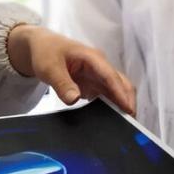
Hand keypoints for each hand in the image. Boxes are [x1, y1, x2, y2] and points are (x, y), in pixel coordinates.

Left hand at [6, 26, 135, 114]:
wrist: (42, 47)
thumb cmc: (47, 52)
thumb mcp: (49, 68)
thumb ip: (62, 83)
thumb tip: (74, 100)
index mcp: (92, 58)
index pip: (110, 76)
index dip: (120, 93)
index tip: (128, 109)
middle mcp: (100, 66)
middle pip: (121, 83)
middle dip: (128, 101)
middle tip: (130, 124)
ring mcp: (98, 76)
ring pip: (117, 91)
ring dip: (122, 106)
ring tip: (124, 127)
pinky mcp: (94, 84)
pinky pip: (108, 96)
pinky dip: (112, 107)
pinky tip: (111, 121)